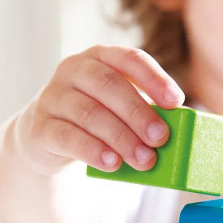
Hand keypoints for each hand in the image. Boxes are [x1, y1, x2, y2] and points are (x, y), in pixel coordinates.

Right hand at [11, 44, 184, 175]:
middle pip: (109, 85)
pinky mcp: (40, 127)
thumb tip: (182, 133)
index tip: (176, 102)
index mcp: (102, 58)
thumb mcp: (121, 110)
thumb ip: (147, 115)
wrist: (48, 138)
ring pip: (90, 113)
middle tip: (161, 139)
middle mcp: (74, 70)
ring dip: (122, 138)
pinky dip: (93, 151)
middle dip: (139, 113)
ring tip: (144, 160)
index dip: (154, 79)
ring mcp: (53, 97)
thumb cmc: (99, 121)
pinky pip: (68, 137)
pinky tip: (112, 164)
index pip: (130, 59)